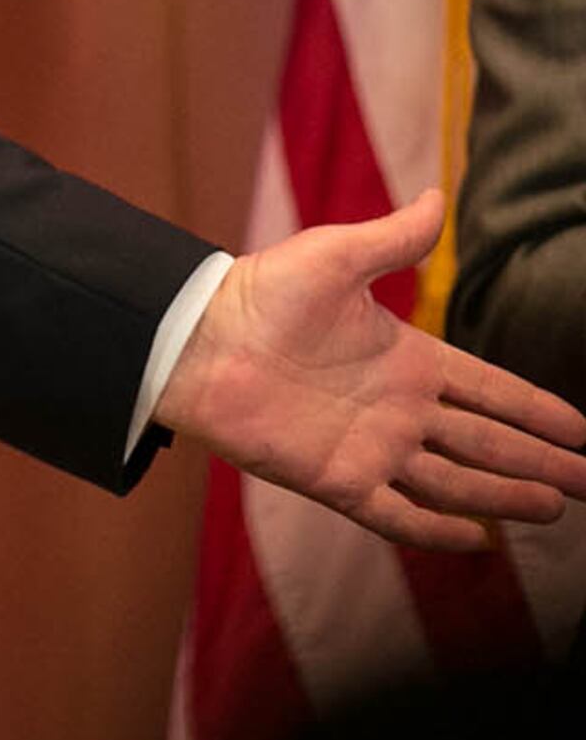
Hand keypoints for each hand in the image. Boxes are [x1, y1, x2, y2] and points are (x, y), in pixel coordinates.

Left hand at [157, 187, 585, 549]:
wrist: (194, 339)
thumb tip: (436, 197)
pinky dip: (434, 531)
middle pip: (487, 442)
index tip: (582, 430)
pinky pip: (396, 514)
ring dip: (504, 496)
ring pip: (456, 481)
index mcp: (406, 358)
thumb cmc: (259, 292)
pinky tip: (478, 542)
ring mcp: (369, 446)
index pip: (489, 390)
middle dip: (539, 463)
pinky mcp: (335, 477)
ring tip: (555, 509)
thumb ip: (393, 238)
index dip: (535, 410)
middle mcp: (397, 408)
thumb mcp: (335, 256)